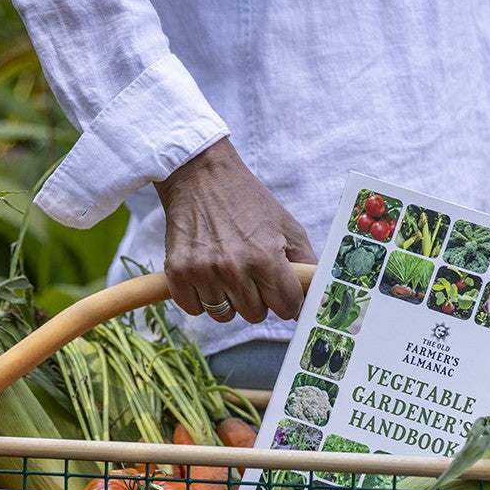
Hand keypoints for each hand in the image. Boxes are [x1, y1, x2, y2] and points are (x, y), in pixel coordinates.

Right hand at [154, 138, 313, 323]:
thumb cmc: (248, 202)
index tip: (277, 283)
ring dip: (227, 298)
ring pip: (224, 315)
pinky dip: (200, 297)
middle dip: (256, 297)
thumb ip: (307, 268)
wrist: (200, 174)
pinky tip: (205, 271)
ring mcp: (203, 272)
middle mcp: (234, 267)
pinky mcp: (177, 273)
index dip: (284, 297)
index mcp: (266, 257)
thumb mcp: (289, 228)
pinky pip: (195, 309)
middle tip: (248, 268)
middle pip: (255, 315)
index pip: (286, 308)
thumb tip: (312, 307)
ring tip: (225, 267)